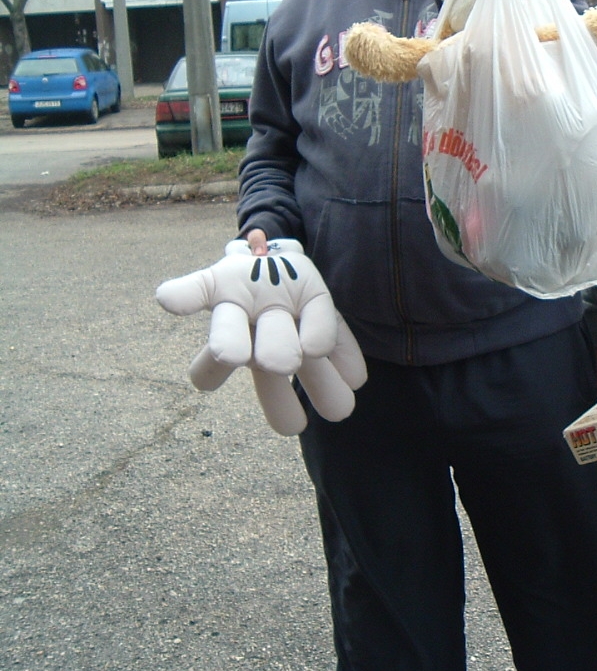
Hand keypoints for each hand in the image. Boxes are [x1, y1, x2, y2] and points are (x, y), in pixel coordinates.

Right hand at [156, 239, 367, 435]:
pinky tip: (356, 378)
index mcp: (232, 336)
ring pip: (312, 364)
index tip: (231, 355)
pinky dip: (348, 361)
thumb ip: (191, 292)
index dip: (229, 351)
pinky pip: (338, 340)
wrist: (273, 261)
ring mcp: (298, 340)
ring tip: (342, 409)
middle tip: (282, 362)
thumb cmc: (237, 278)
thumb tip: (166, 300)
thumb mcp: (210, 282)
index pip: (223, 357)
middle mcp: (266, 349)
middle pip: (274, 365)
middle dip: (279, 357)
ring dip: (325, 383)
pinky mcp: (324, 319)